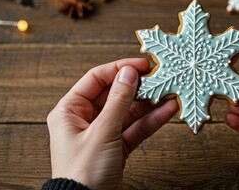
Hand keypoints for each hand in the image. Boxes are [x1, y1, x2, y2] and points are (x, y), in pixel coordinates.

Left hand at [46, 58, 177, 189]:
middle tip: (158, 78)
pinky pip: (135, 128)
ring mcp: (102, 133)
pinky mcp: (116, 147)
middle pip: (114, 94)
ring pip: (128, 112)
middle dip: (138, 87)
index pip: (96, 79)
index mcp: (69, 111)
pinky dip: (150, 120)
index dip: (119, 69)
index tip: (142, 65)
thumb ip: (118, 101)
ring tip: (169, 94)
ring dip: (149, 104)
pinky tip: (167, 111)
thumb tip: (129, 74)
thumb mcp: (102, 132)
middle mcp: (84, 120)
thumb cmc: (83, 174)